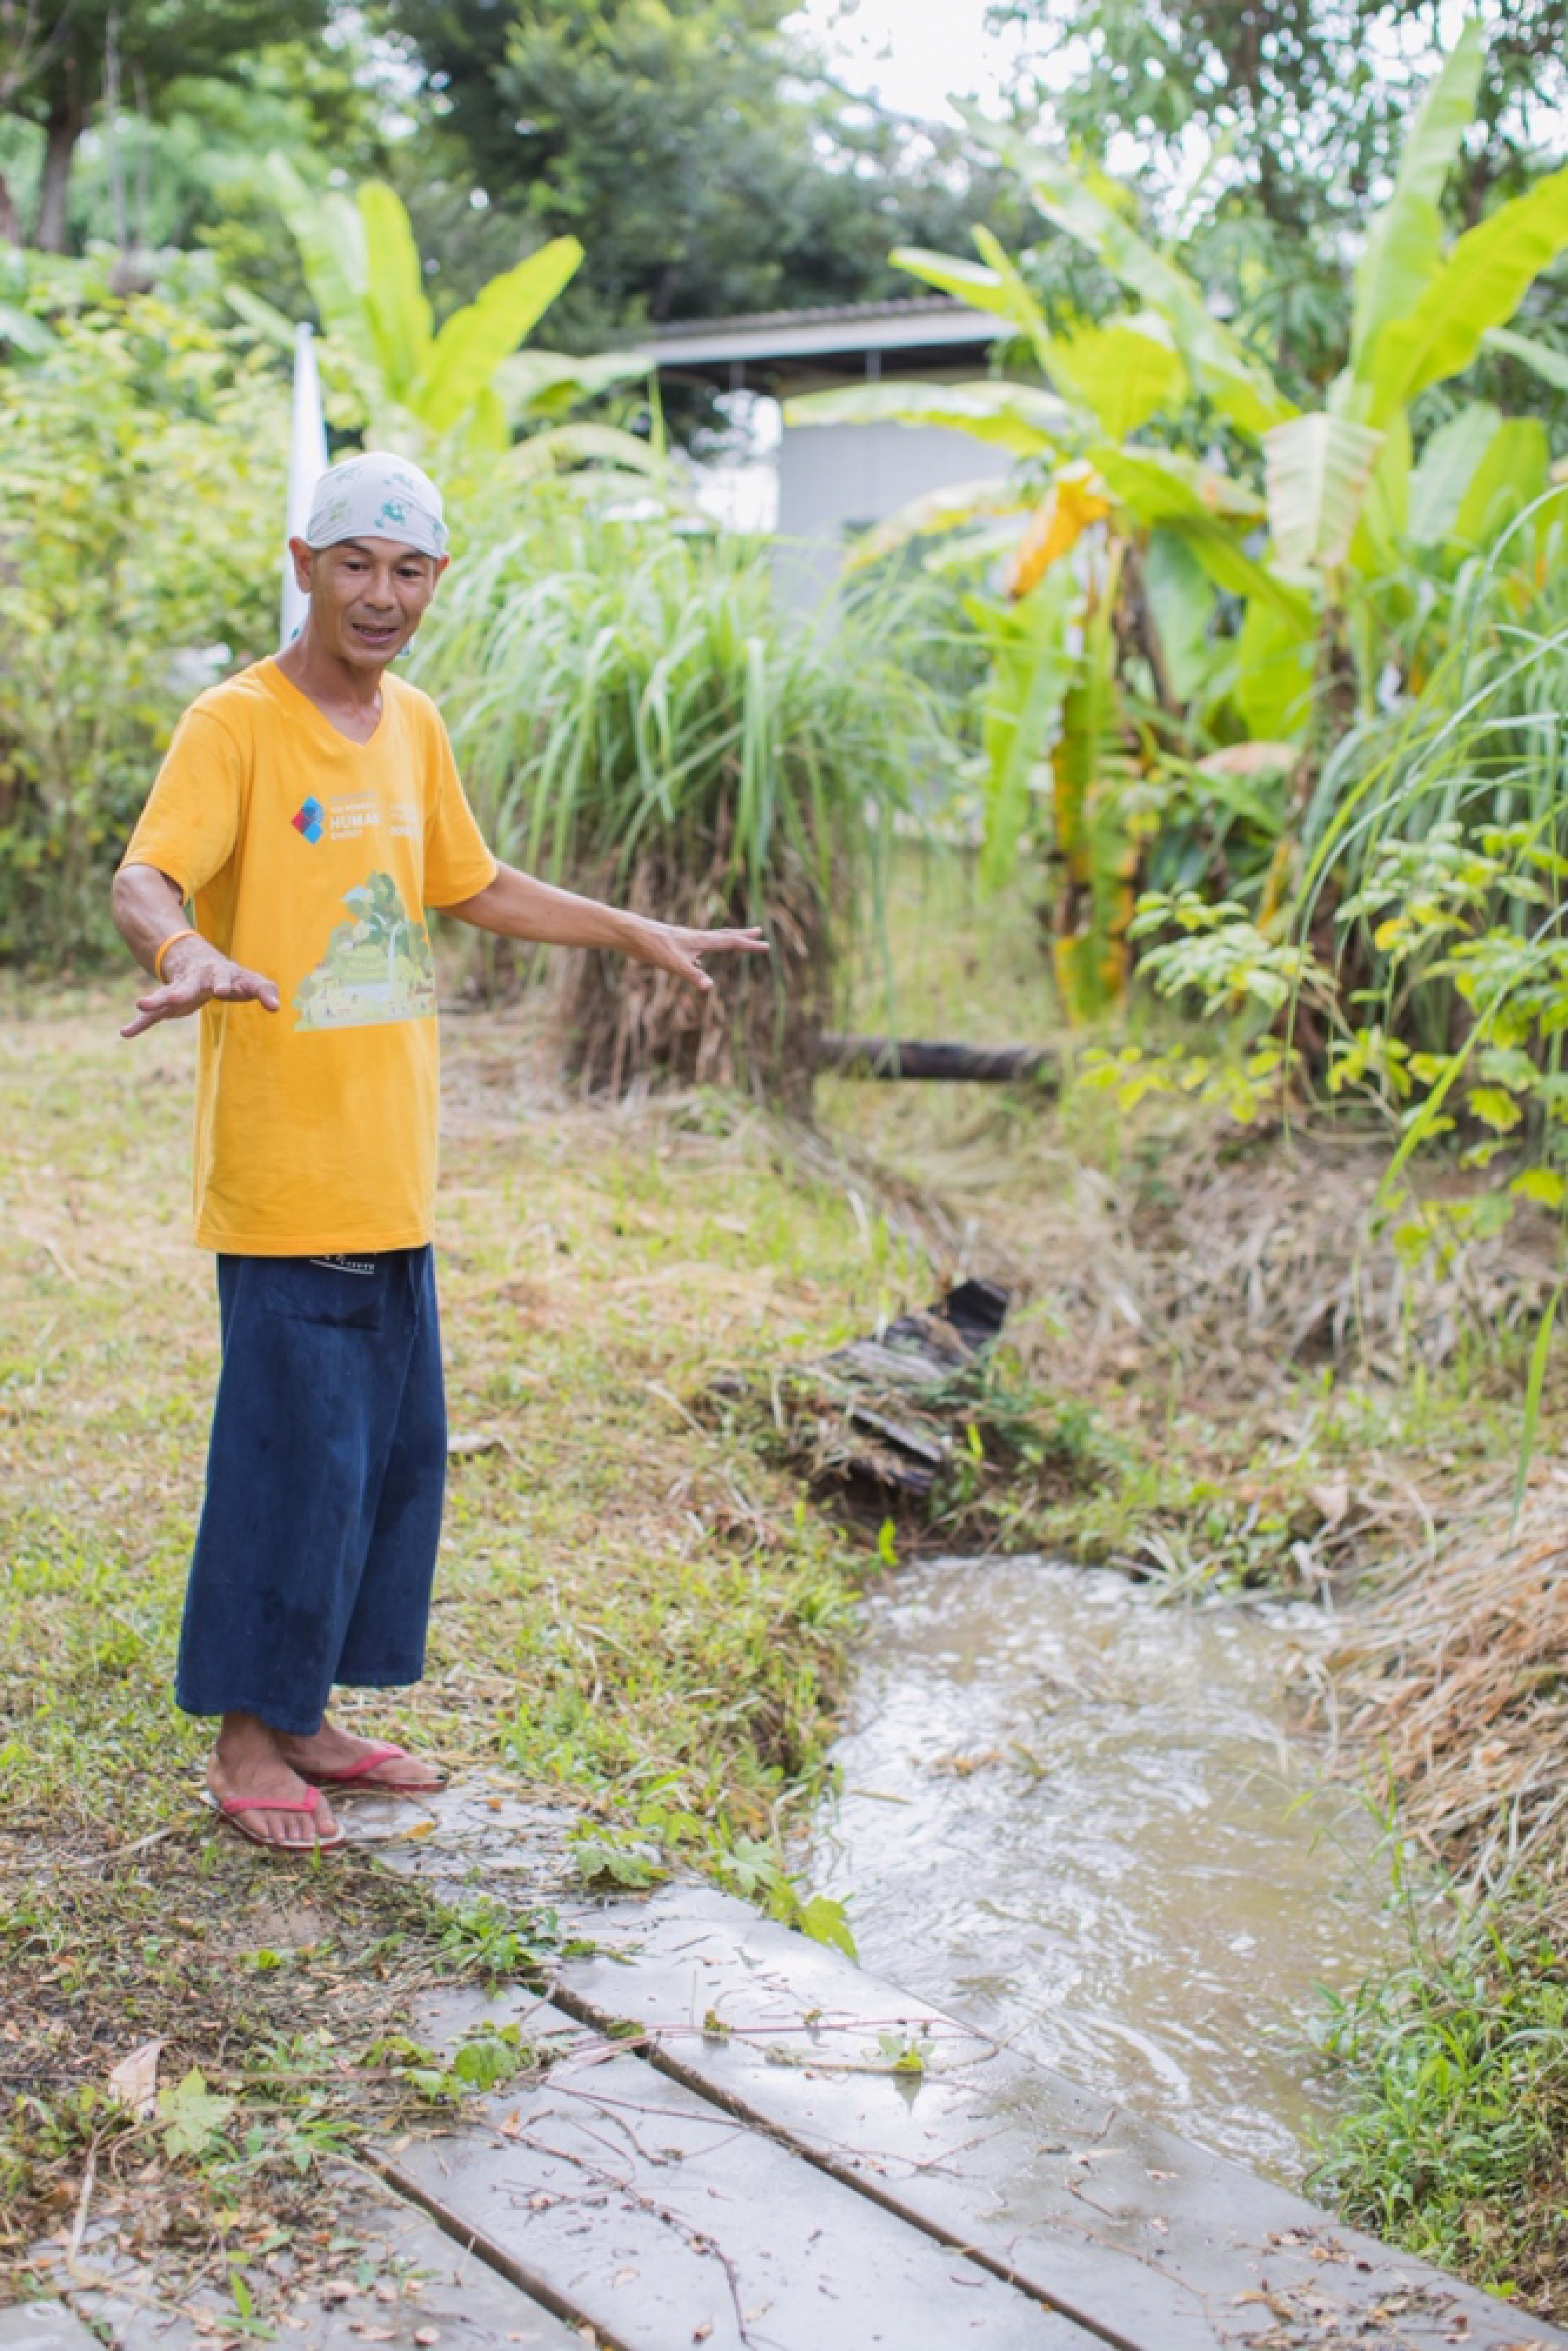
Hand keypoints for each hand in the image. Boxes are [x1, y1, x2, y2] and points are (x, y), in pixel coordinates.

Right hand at [121, 934, 280, 1038]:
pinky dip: (139, 1023)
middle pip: (190, 985)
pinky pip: (151, 1015)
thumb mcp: (249, 981)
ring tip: (141, 1004)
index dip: (227, 985)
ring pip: (165, 994)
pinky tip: (126, 1032)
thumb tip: (277, 1006)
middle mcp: (197, 979)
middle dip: (184, 990)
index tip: (227, 992)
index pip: (226, 978)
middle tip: (178, 996)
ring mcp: (178, 988)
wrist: (191, 956)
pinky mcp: (166, 1000)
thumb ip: (265, 991)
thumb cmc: (228, 976)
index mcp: (219, 973)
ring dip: (155, 1000)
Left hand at [630, 920, 770, 992]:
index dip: (748, 945)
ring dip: (725, 941)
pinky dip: (704, 952)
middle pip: (724, 935)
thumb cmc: (651, 946)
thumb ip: (692, 975)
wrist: (629, 933)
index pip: (730, 942)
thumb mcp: (673, 964)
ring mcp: (684, 940)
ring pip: (710, 940)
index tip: (766, 945)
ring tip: (735, 941)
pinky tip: (698, 960)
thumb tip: (709, 986)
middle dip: (742, 935)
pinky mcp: (674, 945)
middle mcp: (695, 937)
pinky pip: (696, 949)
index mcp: (699, 941)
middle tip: (758, 931)